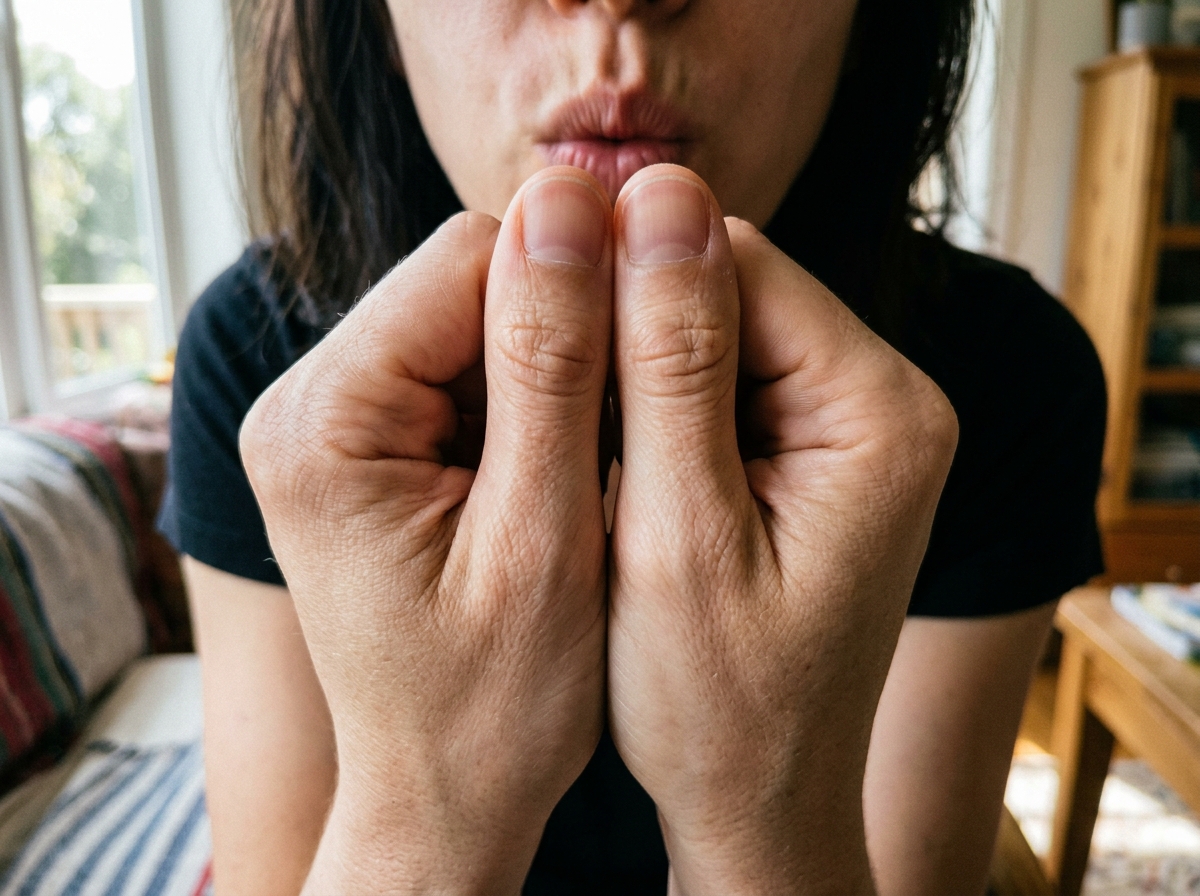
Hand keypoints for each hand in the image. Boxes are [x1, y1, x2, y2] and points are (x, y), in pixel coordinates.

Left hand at [241, 169, 614, 894]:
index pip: (470, 257)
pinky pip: (466, 369)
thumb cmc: (493, 708)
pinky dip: (534, 402)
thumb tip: (570, 206)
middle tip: (628, 430)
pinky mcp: (368, 441)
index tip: (658, 352)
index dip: (582, 283)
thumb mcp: (543, 540)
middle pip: (467, 278)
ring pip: (475, 319)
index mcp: (325, 422)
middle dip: (565, 333)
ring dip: (555, 370)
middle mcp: (304, 403)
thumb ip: (553, 368)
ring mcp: (332, 420)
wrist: (443, 797)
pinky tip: (566, 471)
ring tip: (596, 466)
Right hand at [606, 166, 958, 895]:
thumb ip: (669, 367)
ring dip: (636, 366)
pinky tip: (610, 457)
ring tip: (578, 438)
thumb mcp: (677, 535)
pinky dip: (655, 405)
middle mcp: (888, 401)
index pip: (740, 261)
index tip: (529, 309)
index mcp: (879, 412)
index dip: (625, 270)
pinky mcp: (815, 451)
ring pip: (718, 330)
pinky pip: (722, 381)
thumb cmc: (718, 704)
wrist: (761, 801)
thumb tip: (659, 199)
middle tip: (545, 388)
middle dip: (631, 324)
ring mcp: (853, 426)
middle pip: (734, 286)